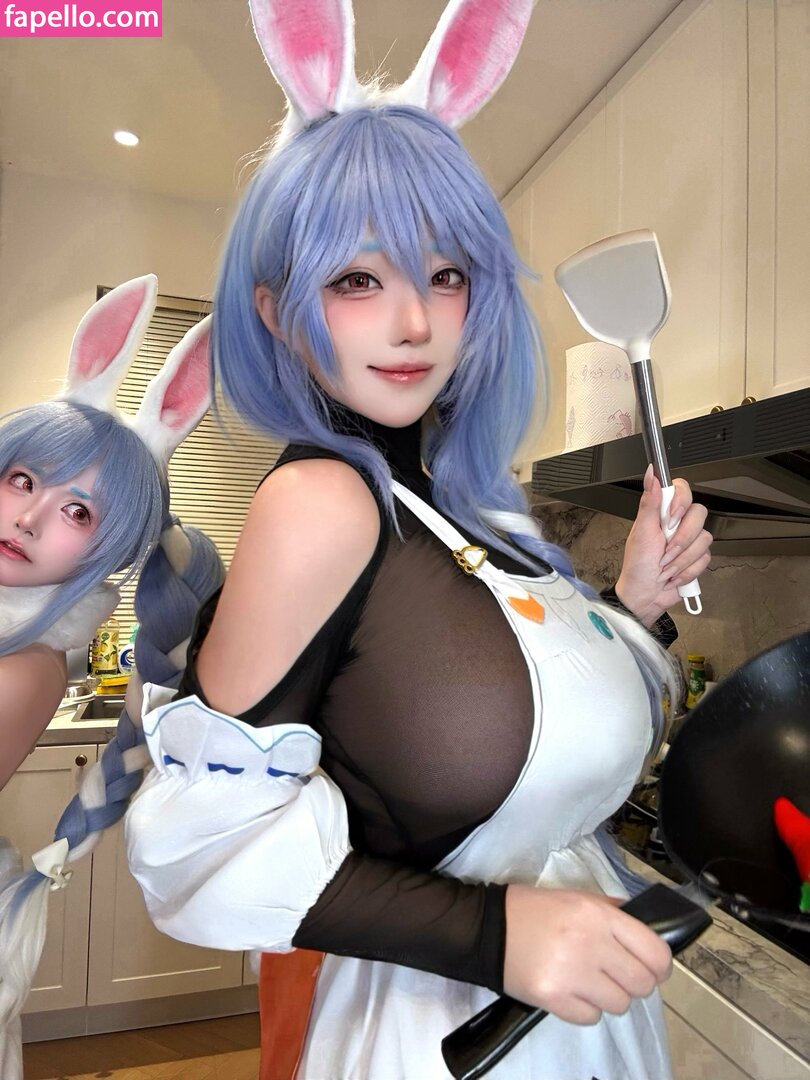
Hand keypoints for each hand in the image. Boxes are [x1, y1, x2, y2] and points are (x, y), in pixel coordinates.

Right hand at [503, 884, 671, 1023]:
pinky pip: (591, 1018)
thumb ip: (612, 912)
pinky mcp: (554, 999)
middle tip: (617, 975)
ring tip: (590, 982)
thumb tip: (645, 930)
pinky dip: (585, 1009)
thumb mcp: (576, 897)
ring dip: (610, 997)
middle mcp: (590, 944)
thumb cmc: (534, 910)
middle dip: (635, 983)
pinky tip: (571, 991)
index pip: (654, 952)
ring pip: (619, 1005)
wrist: (487, 928)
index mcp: (598, 916)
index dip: (660, 965)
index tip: (652, 967)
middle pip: (642, 984)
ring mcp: (572, 975)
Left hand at [615, 465, 711, 626]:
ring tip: (666, 566)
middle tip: (665, 550)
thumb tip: (651, 475)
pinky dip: (687, 570)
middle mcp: (678, 523)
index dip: (682, 503)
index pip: (683, 490)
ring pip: (704, 539)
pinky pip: (706, 558)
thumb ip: (648, 503)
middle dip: (681, 539)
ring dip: (682, 559)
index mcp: (662, 513)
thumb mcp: (640, 533)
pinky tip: (674, 574)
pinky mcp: (697, 558)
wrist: (645, 595)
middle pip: (699, 514)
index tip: (670, 519)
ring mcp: (689, 541)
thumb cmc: (637, 566)